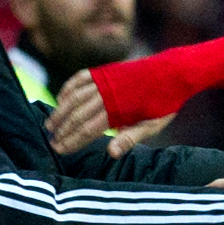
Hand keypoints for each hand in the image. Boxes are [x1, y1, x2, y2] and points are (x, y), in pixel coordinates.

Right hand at [45, 70, 175, 156]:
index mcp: (117, 111)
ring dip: (60, 111)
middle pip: (77, 115)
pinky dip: (68, 88)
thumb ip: (130, 138)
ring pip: (74, 97)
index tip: (60, 150)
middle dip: (62, 130)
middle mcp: (106, 94)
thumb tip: (110, 154)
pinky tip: (60, 98)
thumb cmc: (164, 103)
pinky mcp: (104, 70)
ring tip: (50, 125)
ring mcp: (103, 80)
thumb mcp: (152, 125)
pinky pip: (80, 78)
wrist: (173, 71)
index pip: (87, 130)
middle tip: (51, 142)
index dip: (71, 141)